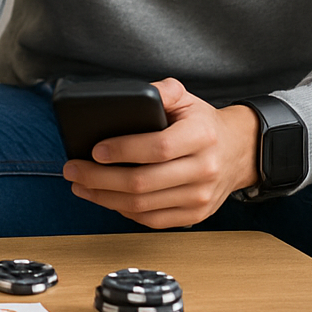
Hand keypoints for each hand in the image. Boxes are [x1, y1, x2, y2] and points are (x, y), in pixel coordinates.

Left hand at [61, 78, 260, 227]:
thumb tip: (140, 92)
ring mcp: (200, 197)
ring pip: (143, 206)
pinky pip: (152, 220)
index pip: (157, 147)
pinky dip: (123, 211)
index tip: (95, 149)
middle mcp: (204, 169)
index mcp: (201, 136)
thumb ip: (164, 90)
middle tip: (72, 169)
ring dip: (104, 198)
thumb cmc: (203, 124)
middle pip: (143, 182)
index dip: (123, 150)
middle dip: (99, 178)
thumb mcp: (188, 98)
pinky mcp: (195, 215)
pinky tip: (105, 198)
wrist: (239, 152)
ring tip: (81, 185)